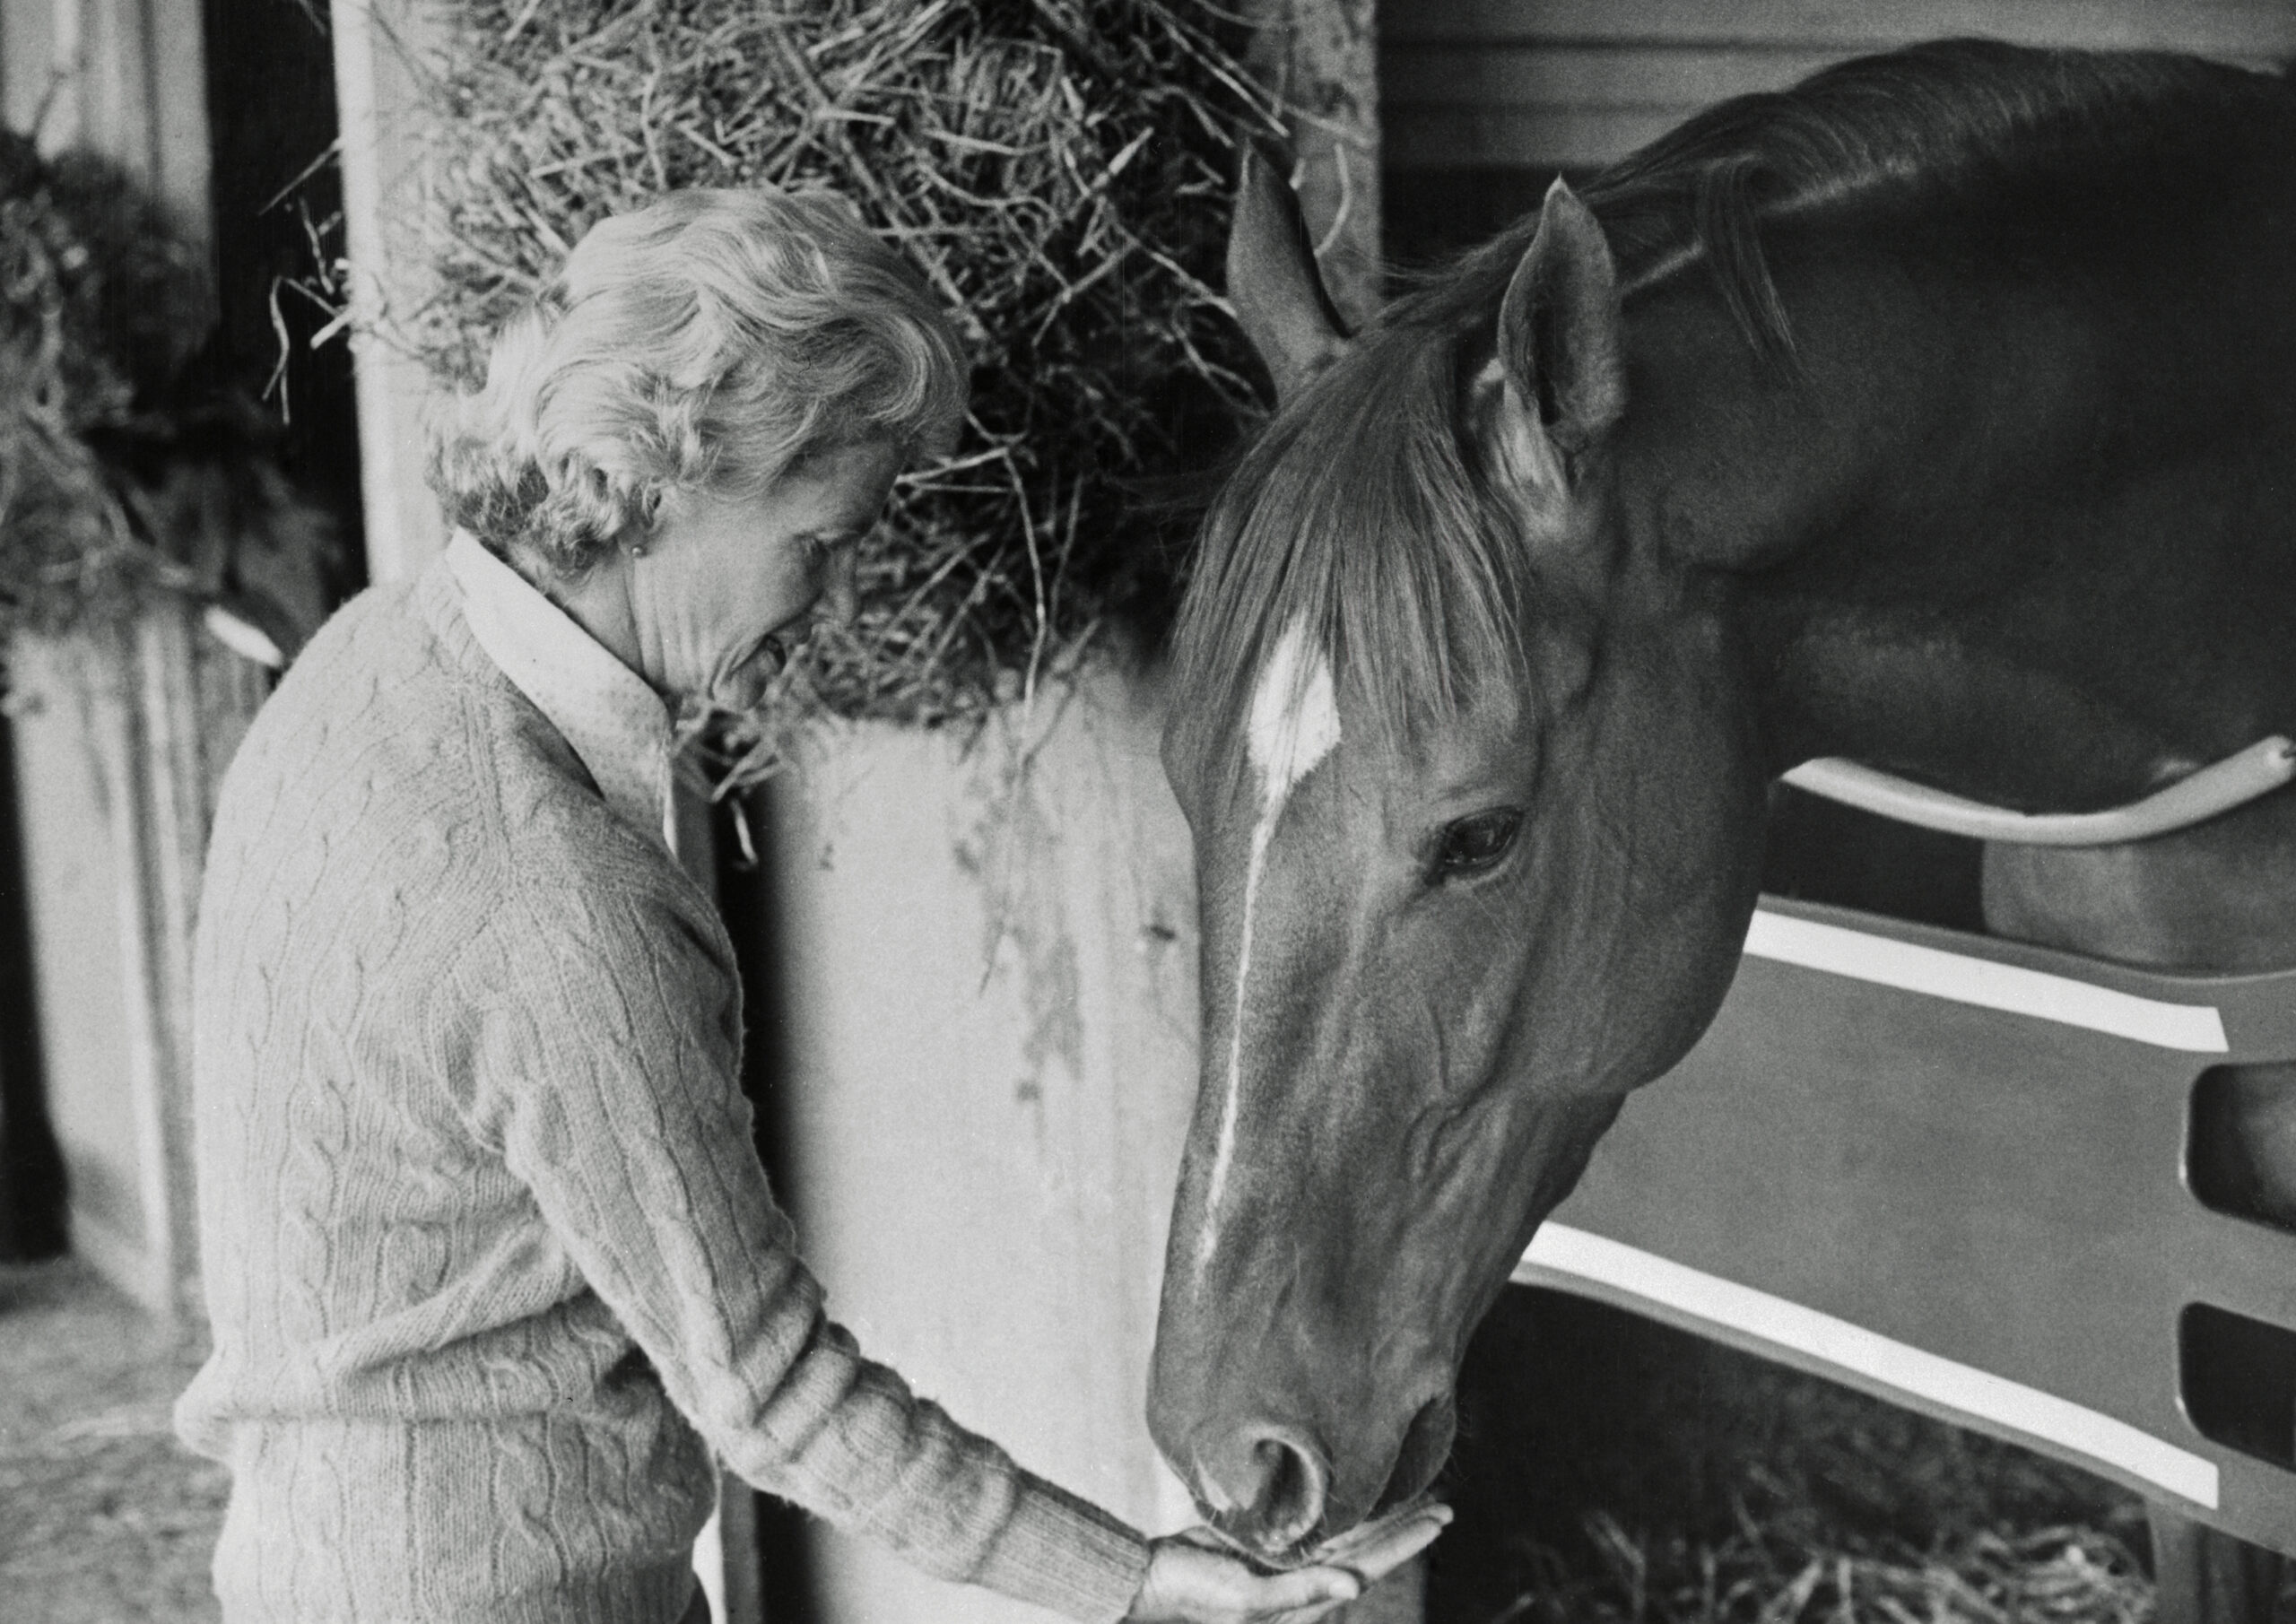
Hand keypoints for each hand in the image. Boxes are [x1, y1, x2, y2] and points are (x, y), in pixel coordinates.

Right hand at [1124, 1504, 1451, 1622]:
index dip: (1405, 1543)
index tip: (1439, 1520)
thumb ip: (1302, 1592)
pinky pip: (1316, 1529)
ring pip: (1346, 1539)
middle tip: (1444, 1507)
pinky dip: (1341, 1515)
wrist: (1151, 1581)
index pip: (1368, 1566)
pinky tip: (1358, 1501)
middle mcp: (1304, 1581)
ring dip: (1380, 1521)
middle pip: (1367, 1552)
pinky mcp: (1268, 1547)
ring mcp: (1287, 1565)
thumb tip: (1355, 1586)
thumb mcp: (1247, 1598)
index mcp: (1304, 1598)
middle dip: (1405, 1531)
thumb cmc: (1195, 1593)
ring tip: (1414, 1502)